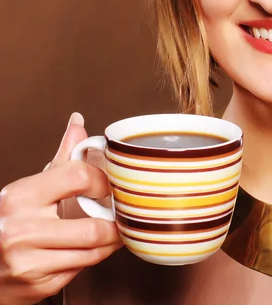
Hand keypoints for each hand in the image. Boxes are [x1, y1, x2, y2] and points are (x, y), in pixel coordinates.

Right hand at [0, 113, 121, 304]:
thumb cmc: (9, 222)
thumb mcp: (30, 187)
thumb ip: (61, 159)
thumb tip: (78, 123)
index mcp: (20, 197)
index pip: (77, 177)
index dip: (102, 182)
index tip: (109, 186)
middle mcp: (20, 230)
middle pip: (92, 228)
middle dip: (115, 224)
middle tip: (122, 216)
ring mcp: (28, 262)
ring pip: (91, 252)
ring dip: (110, 242)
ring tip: (114, 231)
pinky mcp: (36, 286)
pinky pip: (80, 270)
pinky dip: (92, 258)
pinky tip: (91, 249)